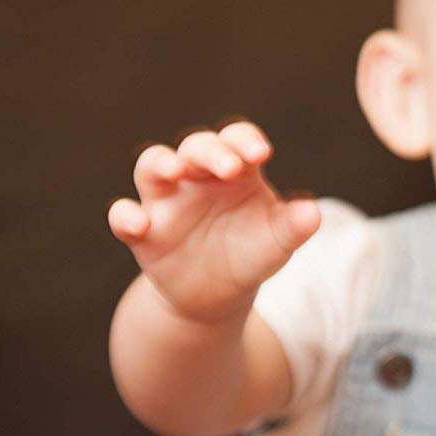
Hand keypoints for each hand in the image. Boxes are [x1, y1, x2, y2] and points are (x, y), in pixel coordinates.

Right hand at [107, 121, 320, 323]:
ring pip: (152, 166)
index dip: (244, 140)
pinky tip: (139, 225)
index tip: (261, 154)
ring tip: (176, 170)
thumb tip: (313, 212)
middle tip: (230, 167)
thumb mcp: (276, 243)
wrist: (219, 295)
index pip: (236, 140)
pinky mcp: (142, 230)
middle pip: (196, 147)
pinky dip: (125, 216)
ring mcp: (165, 200)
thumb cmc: (250, 254)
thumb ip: (293, 226)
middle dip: (210, 152)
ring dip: (161, 163)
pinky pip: (123, 214)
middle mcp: (196, 176)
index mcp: (234, 170)